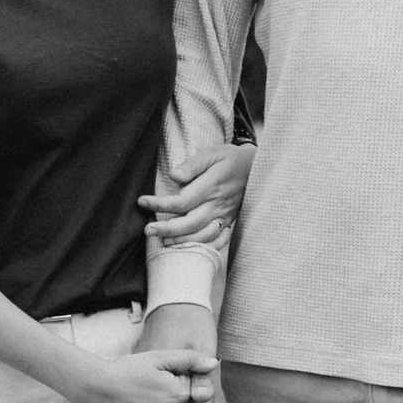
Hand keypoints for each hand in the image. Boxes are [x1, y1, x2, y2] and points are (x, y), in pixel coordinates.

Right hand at [79, 339, 208, 402]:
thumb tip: (213, 364)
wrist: (99, 388)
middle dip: (184, 400)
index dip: (185, 382)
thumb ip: (190, 359)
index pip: (198, 390)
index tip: (167, 378)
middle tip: (160, 390)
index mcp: (181, 394)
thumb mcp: (160, 357)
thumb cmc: (129, 369)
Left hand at [140, 141, 254, 252]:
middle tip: (148, 231)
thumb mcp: (213, 153)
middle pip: (190, 223)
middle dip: (167, 229)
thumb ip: (193, 164)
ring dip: (182, 241)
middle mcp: (219, 204)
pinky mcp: (230, 222)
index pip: (182, 200)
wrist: (259, 169)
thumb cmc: (231, 159)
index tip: (143, 202)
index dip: (160, 204)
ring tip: (163, 242)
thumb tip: (174, 176)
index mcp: (212, 186)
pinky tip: (189, 249)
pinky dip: (204, 247)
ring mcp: (226, 215)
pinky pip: (219, 241)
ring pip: (203, 235)